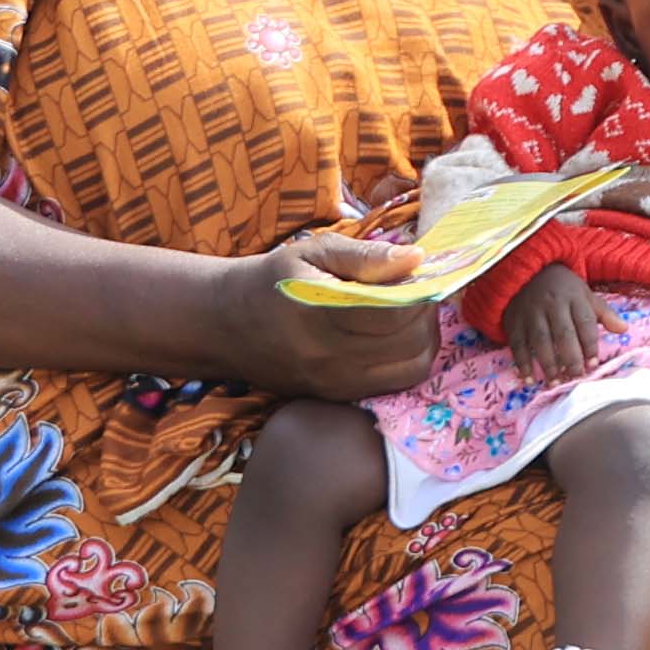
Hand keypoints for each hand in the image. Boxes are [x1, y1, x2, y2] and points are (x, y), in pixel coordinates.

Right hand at [216, 231, 441, 399]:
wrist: (224, 324)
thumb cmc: (272, 280)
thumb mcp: (312, 253)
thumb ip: (366, 256)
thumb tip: (417, 258)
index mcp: (319, 314)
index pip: (396, 312)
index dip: (419, 292)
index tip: (416, 275)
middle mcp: (328, 357)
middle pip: (411, 342)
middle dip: (426, 314)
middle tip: (417, 293)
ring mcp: (335, 382)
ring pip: (413, 368)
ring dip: (424, 339)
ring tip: (408, 315)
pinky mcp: (338, 396)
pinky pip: (396, 383)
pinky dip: (408, 359)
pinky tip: (394, 337)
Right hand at [506, 261, 607, 382]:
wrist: (528, 272)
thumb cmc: (564, 289)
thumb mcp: (586, 295)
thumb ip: (604, 314)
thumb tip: (624, 330)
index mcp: (574, 298)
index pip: (585, 324)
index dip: (590, 345)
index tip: (593, 364)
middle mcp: (552, 305)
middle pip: (563, 334)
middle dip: (571, 358)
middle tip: (576, 378)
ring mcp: (531, 313)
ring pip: (540, 341)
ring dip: (547, 364)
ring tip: (555, 383)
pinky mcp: (513, 321)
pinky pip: (517, 344)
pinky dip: (521, 363)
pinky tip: (528, 379)